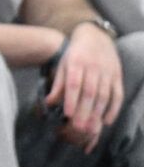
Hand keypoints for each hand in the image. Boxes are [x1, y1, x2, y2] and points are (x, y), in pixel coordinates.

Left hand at [46, 24, 123, 152]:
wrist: (96, 37)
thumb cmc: (75, 54)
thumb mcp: (63, 65)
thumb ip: (58, 84)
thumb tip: (48, 103)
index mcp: (77, 63)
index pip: (74, 83)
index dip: (71, 99)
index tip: (67, 114)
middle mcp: (94, 67)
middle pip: (90, 92)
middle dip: (84, 111)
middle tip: (79, 129)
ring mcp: (108, 72)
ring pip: (104, 95)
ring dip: (98, 113)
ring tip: (91, 129)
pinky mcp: (118, 76)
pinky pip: (118, 94)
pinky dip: (113, 108)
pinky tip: (107, 121)